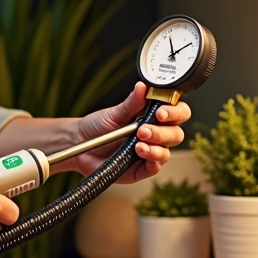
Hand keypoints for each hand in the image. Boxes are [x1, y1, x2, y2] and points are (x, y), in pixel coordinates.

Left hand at [67, 82, 189, 182]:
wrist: (79, 143)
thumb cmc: (98, 126)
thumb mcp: (114, 112)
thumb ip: (131, 102)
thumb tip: (143, 87)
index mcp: (153, 117)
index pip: (177, 113)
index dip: (175, 112)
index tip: (161, 112)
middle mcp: (155, 135)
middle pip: (175, 134)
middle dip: (162, 132)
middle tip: (143, 130)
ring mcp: (149, 152)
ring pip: (166, 152)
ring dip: (155, 149)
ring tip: (138, 145)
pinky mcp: (140, 169)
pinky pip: (153, 169)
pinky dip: (152, 163)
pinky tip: (143, 156)